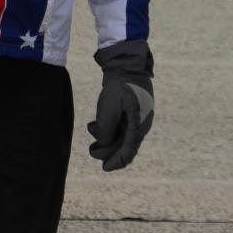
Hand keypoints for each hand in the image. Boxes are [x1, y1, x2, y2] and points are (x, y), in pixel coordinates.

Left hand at [88, 40, 153, 170]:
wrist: (127, 64)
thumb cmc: (120, 85)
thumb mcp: (109, 107)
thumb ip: (106, 128)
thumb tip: (102, 142)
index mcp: (139, 124)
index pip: (129, 150)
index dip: (117, 161)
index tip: (105, 168)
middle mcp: (140, 123)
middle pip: (125, 145)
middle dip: (108, 150)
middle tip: (92, 151)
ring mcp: (137, 116)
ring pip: (121, 135)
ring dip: (105, 138)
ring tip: (91, 134)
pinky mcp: (131, 109)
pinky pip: (119, 124)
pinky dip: (107, 127)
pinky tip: (93, 124)